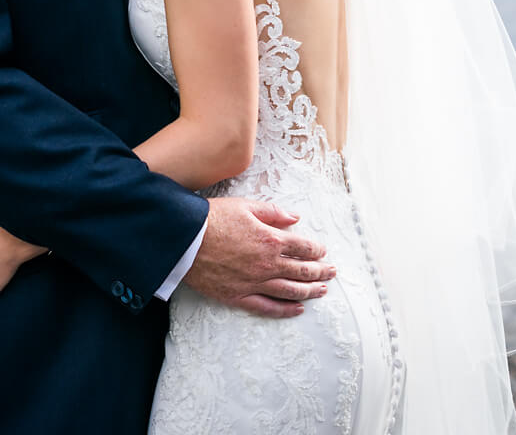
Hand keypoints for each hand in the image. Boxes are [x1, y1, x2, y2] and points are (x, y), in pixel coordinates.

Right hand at [183, 197, 333, 318]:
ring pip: (291, 291)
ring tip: (322, 290)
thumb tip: (295, 218)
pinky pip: (268, 307)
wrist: (184, 240)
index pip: (303, 247)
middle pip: (302, 271)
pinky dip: (285, 310)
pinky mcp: (239, 296)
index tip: (322, 251)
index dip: (316, 250)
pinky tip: (298, 310)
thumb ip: (273, 212)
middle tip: (332, 272)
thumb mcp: (245, 206)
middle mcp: (268, 264)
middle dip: (321, 271)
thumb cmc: (212, 219)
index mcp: (271, 240)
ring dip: (310, 291)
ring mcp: (255, 283)